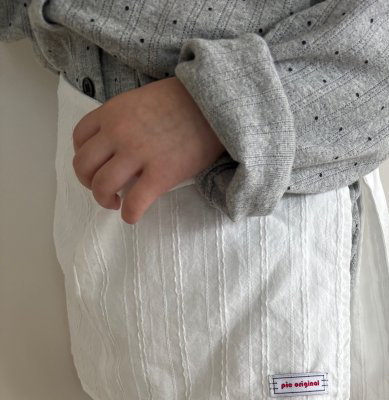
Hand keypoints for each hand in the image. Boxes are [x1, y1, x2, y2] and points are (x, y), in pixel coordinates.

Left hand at [71, 76, 225, 224]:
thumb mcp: (141, 101)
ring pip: (102, 186)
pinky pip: (134, 203)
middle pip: (84, 166)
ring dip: (104, 201)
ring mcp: (138, 154)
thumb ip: (124, 121)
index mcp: (112, 112)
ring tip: (117, 203)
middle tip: (105, 190)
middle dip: (89, 184)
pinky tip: (133, 216)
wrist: (214, 105)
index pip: (79, 138)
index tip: (97, 167)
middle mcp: (118, 132)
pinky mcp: (161, 174)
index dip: (84, 157)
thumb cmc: (183, 102)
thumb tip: (120, 148)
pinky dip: (129, 215)